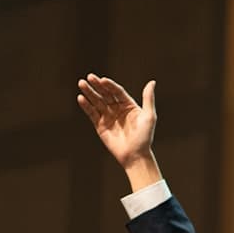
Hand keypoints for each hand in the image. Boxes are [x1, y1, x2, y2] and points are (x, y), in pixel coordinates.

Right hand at [76, 73, 160, 189]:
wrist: (135, 156)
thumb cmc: (144, 137)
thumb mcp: (149, 116)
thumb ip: (148, 99)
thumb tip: (152, 82)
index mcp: (129, 105)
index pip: (117, 92)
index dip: (110, 85)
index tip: (102, 80)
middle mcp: (117, 109)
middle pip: (105, 94)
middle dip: (97, 86)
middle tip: (89, 77)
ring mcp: (108, 117)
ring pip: (97, 102)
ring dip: (89, 93)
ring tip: (81, 83)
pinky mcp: (100, 126)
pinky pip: (92, 113)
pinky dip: (86, 106)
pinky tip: (81, 98)